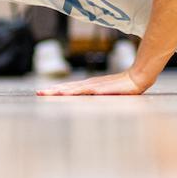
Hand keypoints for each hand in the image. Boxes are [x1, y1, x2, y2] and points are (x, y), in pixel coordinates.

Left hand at [36, 70, 150, 95]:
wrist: (136, 78)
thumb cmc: (121, 87)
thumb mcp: (104, 93)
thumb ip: (93, 95)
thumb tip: (81, 99)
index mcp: (87, 86)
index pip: (67, 88)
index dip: (54, 90)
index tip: (40, 92)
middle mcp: (89, 85)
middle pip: (68, 87)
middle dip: (53, 90)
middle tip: (39, 92)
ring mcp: (96, 86)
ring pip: (77, 88)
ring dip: (64, 91)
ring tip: (53, 93)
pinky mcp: (105, 88)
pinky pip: (91, 90)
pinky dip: (81, 91)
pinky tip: (71, 93)